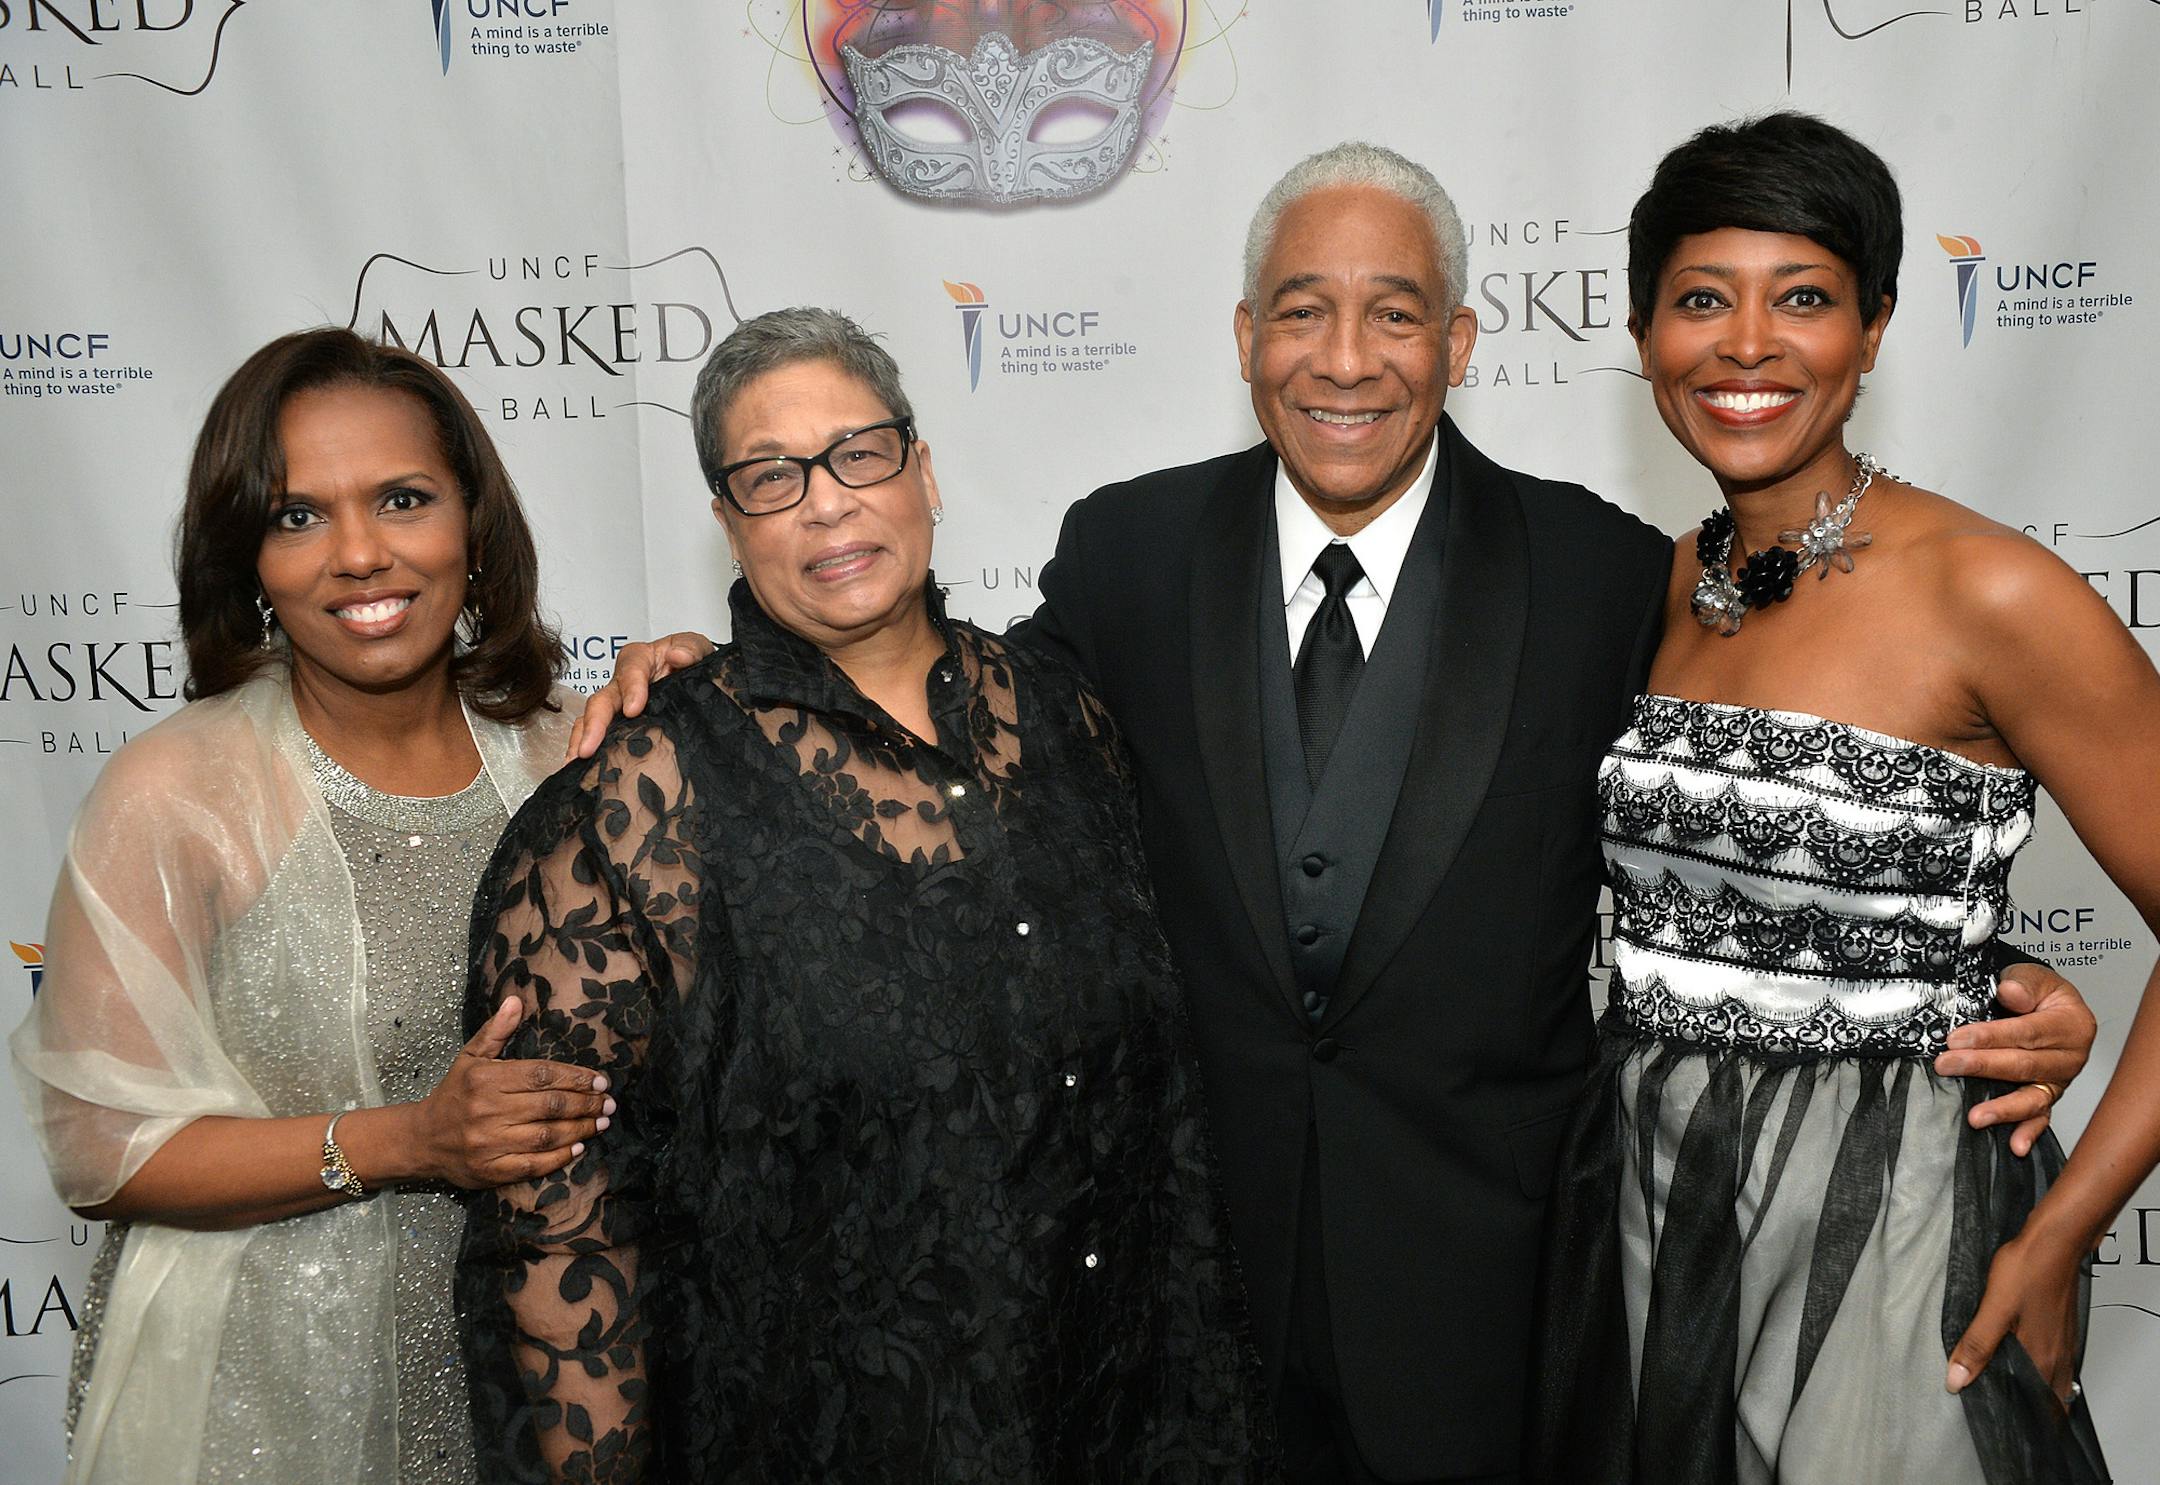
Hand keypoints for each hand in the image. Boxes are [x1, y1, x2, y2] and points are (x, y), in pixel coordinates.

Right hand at [410, 997, 615, 1187]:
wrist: (421, 1140)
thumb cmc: (453, 1095)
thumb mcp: (470, 1058)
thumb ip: (496, 1031)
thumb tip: (516, 1001)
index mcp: (486, 1080)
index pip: (541, 1075)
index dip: (575, 1077)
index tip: (599, 1080)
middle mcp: (488, 1111)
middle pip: (549, 1106)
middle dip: (585, 1104)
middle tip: (608, 1101)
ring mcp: (489, 1143)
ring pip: (546, 1136)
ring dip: (580, 1129)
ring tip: (602, 1122)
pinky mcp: (491, 1170)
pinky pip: (533, 1165)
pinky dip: (560, 1157)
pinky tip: (579, 1147)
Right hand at [567, 631, 714, 758]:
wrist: (693, 677)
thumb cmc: (689, 658)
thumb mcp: (696, 647)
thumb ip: (692, 648)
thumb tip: (678, 656)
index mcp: (640, 659)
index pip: (631, 669)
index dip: (631, 688)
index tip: (634, 709)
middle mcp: (621, 682)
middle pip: (602, 699)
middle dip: (595, 724)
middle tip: (589, 747)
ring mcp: (616, 705)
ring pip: (591, 719)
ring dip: (582, 741)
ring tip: (577, 763)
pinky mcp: (618, 724)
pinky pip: (595, 735)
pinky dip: (586, 749)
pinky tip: (584, 769)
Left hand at [1934, 963, 2097, 1155]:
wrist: (2047, 1004)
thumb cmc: (2039, 992)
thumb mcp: (2033, 976)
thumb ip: (2022, 983)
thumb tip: (2010, 994)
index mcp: (2071, 1024)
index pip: (2027, 1032)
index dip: (1991, 1036)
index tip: (1957, 1039)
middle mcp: (2070, 1056)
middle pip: (2024, 1066)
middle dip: (1982, 1067)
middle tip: (1947, 1066)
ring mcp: (2060, 1080)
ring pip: (2033, 1097)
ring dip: (2004, 1109)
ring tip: (1977, 1116)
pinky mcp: (2049, 1095)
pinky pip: (2041, 1116)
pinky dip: (2029, 1132)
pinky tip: (2016, 1145)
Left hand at [1946, 1227, 2083, 1408]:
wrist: (2056, 1241)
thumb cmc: (2029, 1270)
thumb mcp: (1994, 1309)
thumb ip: (1976, 1346)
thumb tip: (1956, 1380)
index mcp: (2043, 1359)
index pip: (2035, 1405)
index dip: (2017, 1413)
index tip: (1992, 1412)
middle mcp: (2059, 1357)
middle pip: (2044, 1396)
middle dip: (2022, 1402)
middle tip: (1993, 1397)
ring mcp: (2063, 1343)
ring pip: (2050, 1378)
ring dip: (2029, 1384)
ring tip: (2000, 1379)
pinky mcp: (2061, 1328)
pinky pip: (2051, 1359)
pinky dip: (2036, 1365)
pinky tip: (2016, 1353)